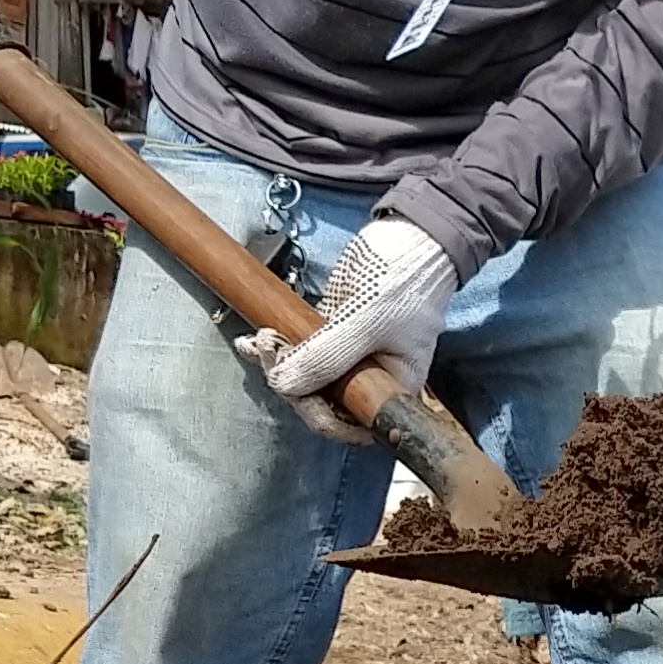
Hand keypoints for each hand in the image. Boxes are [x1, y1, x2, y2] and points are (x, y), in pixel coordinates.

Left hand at [238, 212, 453, 438]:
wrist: (409, 238)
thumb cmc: (405, 284)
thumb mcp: (367, 321)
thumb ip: (327, 358)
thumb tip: (283, 386)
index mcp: (392, 390)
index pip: (351, 425)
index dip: (318, 414)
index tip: (295, 388)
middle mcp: (369, 381)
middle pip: (321, 403)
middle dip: (291, 383)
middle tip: (270, 346)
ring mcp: (349, 359)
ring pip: (305, 379)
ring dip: (277, 363)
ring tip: (262, 338)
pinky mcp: (332, 335)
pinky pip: (300, 351)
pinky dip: (276, 347)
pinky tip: (254, 340)